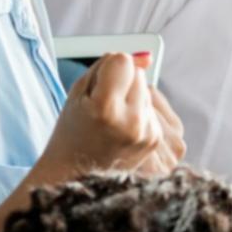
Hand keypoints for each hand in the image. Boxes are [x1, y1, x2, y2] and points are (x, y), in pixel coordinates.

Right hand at [36, 53, 178, 181]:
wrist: (77, 174)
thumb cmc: (73, 130)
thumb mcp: (79, 93)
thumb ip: (108, 66)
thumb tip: (146, 57)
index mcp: (106, 108)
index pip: (123, 61)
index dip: (109, 69)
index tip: (98, 85)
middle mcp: (132, 122)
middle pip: (139, 75)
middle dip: (122, 84)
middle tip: (103, 108)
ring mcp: (148, 133)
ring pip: (148, 91)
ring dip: (133, 98)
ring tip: (113, 120)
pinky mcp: (157, 141)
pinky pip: (155, 109)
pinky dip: (141, 113)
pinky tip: (124, 129)